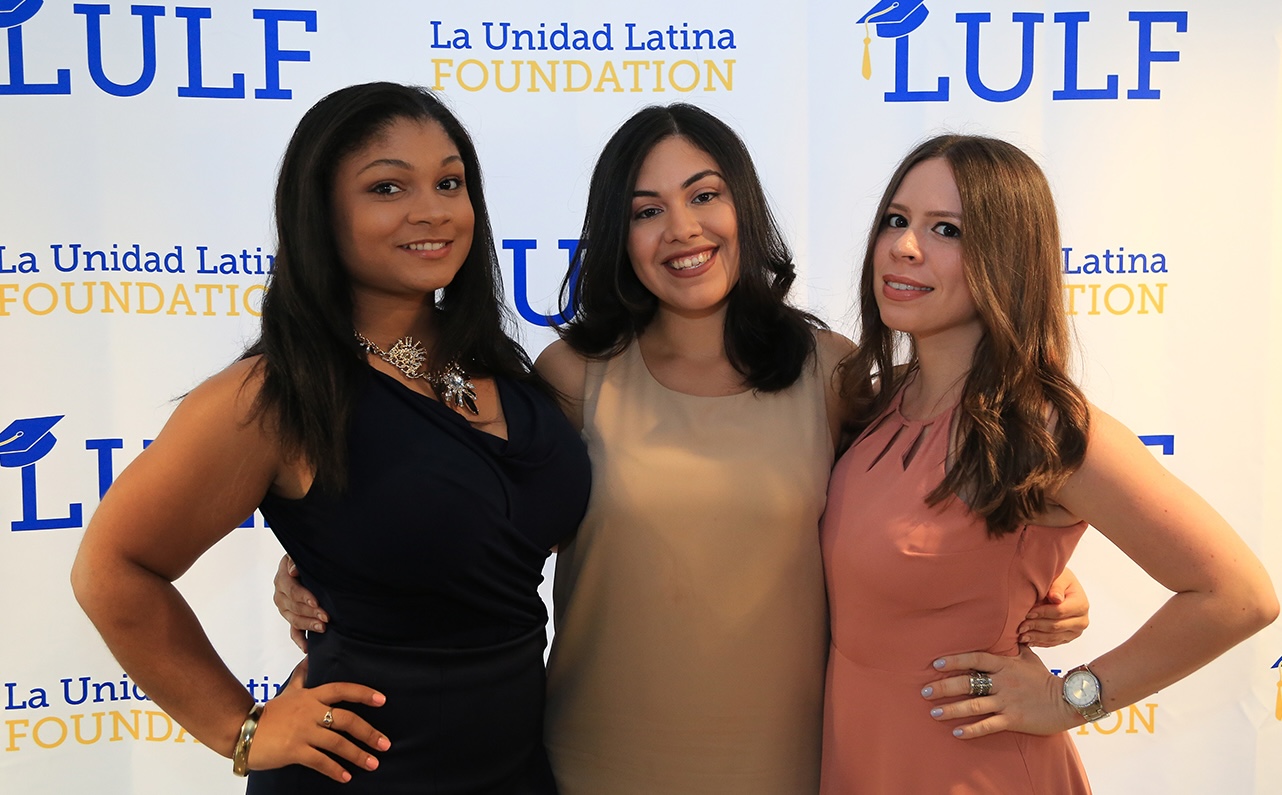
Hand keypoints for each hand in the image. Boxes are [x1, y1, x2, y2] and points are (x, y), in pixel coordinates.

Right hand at [248, 662, 389, 781]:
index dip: (363, 693)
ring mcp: (303, 732)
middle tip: (385, 743)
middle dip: (369, 732)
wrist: (241, 729)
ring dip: (358, 754)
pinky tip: (346, 776)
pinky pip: (320, 761)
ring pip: (337, 743)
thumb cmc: (268, 713)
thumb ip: (301, 678)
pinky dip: (335, 769)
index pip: (342, 690)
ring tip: (373, 763)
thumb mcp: (287, 692)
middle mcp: (310, 712)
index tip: (382, 699)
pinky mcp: (294, 750)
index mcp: (311, 697)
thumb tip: (308, 660)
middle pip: (346, 719)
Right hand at [273, 555, 327, 651]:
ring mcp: (284, 608)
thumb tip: (293, 571)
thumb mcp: (300, 555)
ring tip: (323, 628)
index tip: (316, 602)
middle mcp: (280, 594)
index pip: (292, 590)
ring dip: (308, 625)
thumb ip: (296, 561)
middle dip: (311, 613)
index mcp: (282, 578)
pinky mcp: (291, 617)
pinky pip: (293, 631)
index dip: (304, 597)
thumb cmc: (306, 559)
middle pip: (294, 607)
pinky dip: (300, 640)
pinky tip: (307, 648)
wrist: (304, 565)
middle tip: (326, 617)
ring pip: (294, 619)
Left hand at [920, 647, 1081, 737]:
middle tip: (925, 691)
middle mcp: (1002, 682)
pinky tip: (957, 732)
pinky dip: (971, 729)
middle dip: (943, 687)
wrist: (1068, 701)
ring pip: (973, 705)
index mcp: (1004, 665)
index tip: (935, 664)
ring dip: (952, 710)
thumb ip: (1014, 648)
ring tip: (934, 713)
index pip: (974, 659)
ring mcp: (1007, 701)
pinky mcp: (1013, 719)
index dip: (954, 661)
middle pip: (967, 683)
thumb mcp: (1029, 658)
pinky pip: (988, 725)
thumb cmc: (1045, 679)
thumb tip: (1009, 632)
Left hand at [1018, 568, 1088, 646]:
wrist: (1062, 587)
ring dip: (1036, 637)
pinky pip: (1053, 643)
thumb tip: (1056, 598)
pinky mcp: (1067, 637)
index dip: (1042, 613)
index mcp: (1081, 604)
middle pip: (1056, 626)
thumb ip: (1057, 587)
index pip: (1059, 612)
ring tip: (1021, 635)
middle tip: (1021, 626)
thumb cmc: (1060, 580)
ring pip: (1054, 637)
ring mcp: (1075, 631)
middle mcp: (1081, 620)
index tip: (1028, 612)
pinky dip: (1039, 642)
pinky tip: (1028, 640)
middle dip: (1036, 626)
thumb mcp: (1060, 577)